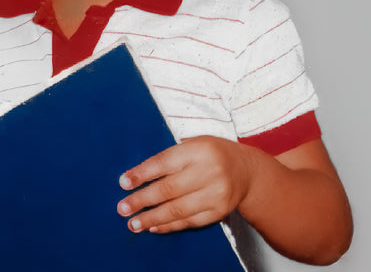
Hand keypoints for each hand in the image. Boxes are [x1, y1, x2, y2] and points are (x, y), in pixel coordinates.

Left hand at [116, 136, 255, 233]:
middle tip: (123, 208)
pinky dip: (169, 225)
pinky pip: (190, 221)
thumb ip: (169, 158)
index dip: (142, 174)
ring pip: (178, 209)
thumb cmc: (212, 154)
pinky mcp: (219, 211)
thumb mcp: (194, 144)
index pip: (164, 162)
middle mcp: (209, 171)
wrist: (247, 171)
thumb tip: (136, 178)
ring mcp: (216, 194)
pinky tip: (154, 226)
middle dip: (142, 200)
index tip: (123, 183)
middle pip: (169, 189)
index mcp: (199, 150)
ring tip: (133, 223)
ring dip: (152, 218)